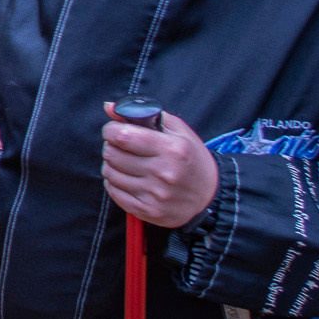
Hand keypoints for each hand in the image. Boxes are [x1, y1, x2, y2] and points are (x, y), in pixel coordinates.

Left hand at [103, 104, 218, 227]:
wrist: (210, 197)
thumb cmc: (191, 158)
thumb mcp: (176, 130)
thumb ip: (143, 115)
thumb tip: (109, 107)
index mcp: (171, 149)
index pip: (122, 136)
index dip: (111, 130)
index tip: (114, 130)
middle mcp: (163, 173)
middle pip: (112, 154)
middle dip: (111, 146)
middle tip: (121, 147)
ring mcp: (155, 194)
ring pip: (110, 174)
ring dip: (112, 165)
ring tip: (125, 163)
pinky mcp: (148, 211)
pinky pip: (114, 193)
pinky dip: (115, 183)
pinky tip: (127, 179)